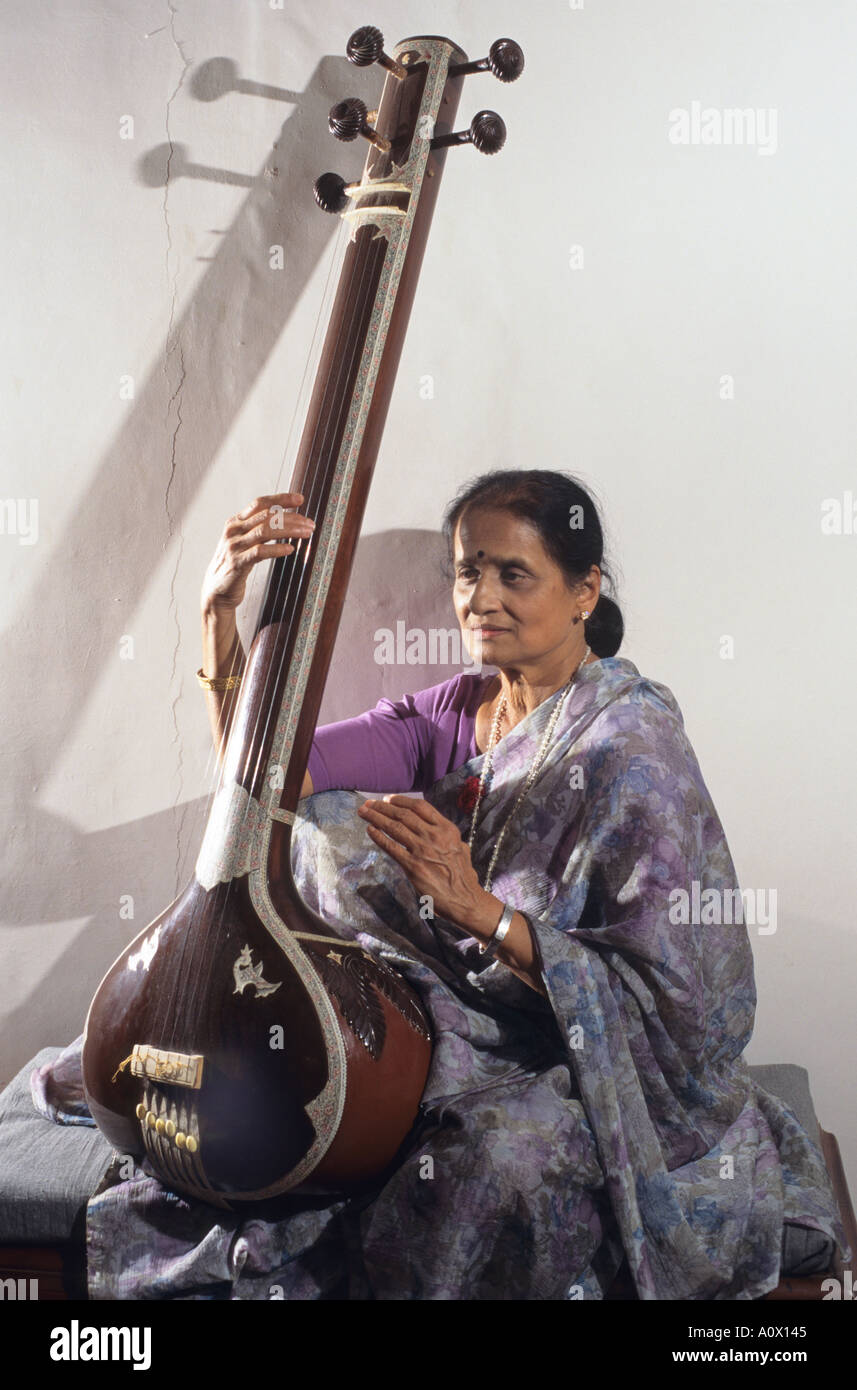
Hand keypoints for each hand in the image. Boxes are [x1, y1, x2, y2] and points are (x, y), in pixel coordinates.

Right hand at [201, 492, 315, 616]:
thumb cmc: (234, 565)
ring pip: (265, 531)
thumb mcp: (243, 542)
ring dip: (289, 530)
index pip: (260, 503)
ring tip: (306, 533)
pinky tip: (290, 549)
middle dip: (292, 517)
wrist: (216, 590)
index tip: (299, 499)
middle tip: (309, 523)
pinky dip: (277, 549)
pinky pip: (260, 552)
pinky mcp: (237, 563)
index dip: (281, 499)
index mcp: (235, 522)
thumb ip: (258, 529)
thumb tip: (286, 520)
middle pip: (266, 516)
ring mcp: (234, 546)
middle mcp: (234, 530)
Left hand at [357, 795, 484, 931]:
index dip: (401, 801)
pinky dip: (379, 837)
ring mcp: (422, 850)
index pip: (420, 807)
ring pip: (394, 827)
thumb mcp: (460, 847)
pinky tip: (370, 830)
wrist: (463, 898)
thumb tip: (436, 829)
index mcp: (446, 828)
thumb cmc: (462, 875)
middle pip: (403, 814)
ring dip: (376, 817)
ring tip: (363, 812)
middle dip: (382, 807)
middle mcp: (434, 835)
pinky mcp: (412, 866)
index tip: (387, 799)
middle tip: (368, 804)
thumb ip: (447, 837)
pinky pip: (391, 847)